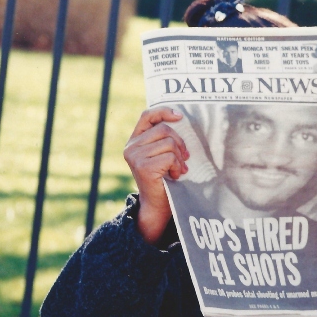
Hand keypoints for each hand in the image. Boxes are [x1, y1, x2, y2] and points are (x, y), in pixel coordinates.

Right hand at [123, 107, 188, 242]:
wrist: (156, 204)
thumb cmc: (162, 178)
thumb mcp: (160, 154)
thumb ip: (163, 139)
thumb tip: (180, 119)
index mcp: (134, 140)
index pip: (147, 116)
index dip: (163, 112)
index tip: (179, 116)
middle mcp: (131, 147)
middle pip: (164, 130)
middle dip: (179, 143)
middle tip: (185, 158)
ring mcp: (135, 157)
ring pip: (169, 143)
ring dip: (179, 158)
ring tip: (178, 170)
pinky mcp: (143, 167)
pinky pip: (170, 157)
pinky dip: (177, 166)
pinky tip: (174, 175)